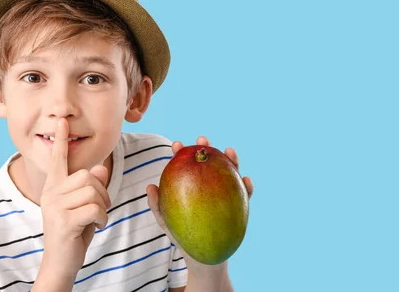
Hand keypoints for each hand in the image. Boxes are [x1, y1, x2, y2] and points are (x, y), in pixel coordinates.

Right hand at [39, 118, 111, 278]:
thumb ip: (89, 186)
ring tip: (96, 219)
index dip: (61, 140)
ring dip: (103, 207)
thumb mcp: (82, 205)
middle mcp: (51, 193)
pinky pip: (95, 209)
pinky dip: (102, 218)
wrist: (61, 261)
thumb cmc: (74, 231)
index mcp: (53, 187)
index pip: (58, 160)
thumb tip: (99, 168)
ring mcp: (55, 207)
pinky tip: (95, 227)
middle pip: (87, 175)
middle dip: (102, 191)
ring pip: (93, 191)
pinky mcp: (64, 221)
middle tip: (100, 207)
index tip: (62, 121)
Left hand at [146, 136, 253, 268]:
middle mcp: (209, 186)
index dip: (181, 152)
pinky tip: (246, 181)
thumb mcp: (166, 222)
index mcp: (191, 185)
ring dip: (232, 160)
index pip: (185, 164)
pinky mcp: (239, 207)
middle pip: (208, 162)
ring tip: (229, 150)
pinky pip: (245, 196)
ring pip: (230, 173)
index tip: (176, 144)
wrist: (202, 260)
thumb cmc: (182, 238)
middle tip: (202, 140)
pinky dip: (248, 187)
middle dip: (206, 148)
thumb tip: (150, 187)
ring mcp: (225, 194)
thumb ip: (157, 206)